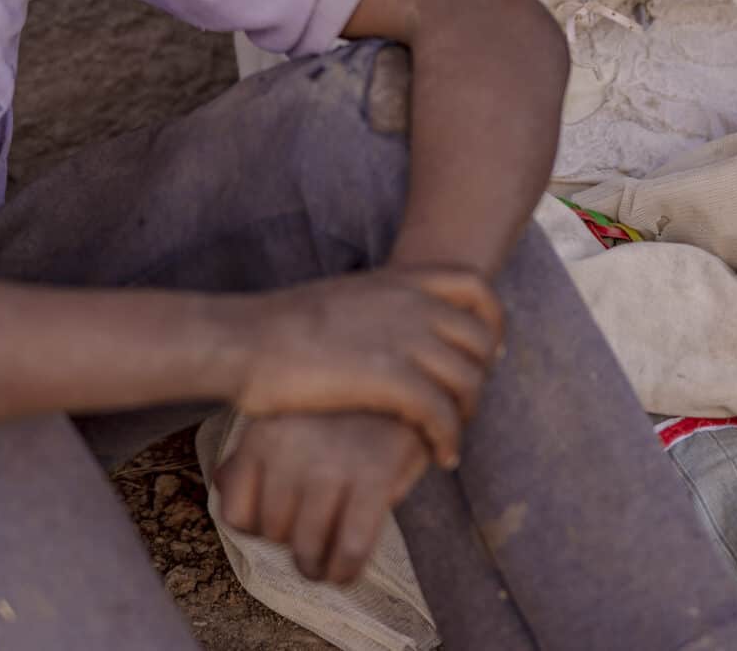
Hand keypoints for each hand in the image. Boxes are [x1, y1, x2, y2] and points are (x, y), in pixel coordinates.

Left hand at [216, 411, 428, 584]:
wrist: (404, 378)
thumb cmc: (342, 408)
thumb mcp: (290, 417)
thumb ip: (253, 451)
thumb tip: (220, 481)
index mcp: (262, 436)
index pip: (236, 515)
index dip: (258, 530)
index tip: (282, 525)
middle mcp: (289, 450)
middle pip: (273, 533)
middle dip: (293, 545)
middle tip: (314, 539)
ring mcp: (331, 464)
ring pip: (306, 547)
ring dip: (318, 568)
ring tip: (327, 566)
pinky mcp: (374, 476)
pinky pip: (349, 547)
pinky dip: (345, 570)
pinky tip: (347, 572)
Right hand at [237, 267, 500, 466]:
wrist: (244, 341)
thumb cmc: (278, 328)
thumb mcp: (341, 299)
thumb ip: (376, 307)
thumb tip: (387, 326)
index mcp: (398, 279)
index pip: (475, 285)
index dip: (492, 319)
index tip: (487, 350)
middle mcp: (410, 302)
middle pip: (480, 337)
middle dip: (482, 375)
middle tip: (465, 406)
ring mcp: (403, 337)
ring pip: (468, 378)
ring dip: (467, 415)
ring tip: (450, 441)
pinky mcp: (389, 377)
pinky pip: (442, 412)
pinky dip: (449, 438)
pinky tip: (440, 457)